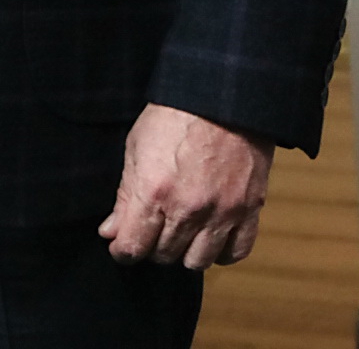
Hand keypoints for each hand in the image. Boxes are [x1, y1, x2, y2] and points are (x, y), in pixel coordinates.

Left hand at [99, 103, 274, 267]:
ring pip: (197, 261)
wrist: (220, 97)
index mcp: (153, 192)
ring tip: (180, 234)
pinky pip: (236, 252)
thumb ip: (124, 196)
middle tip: (151, 231)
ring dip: (184, 253)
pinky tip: (210, 238)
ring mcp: (221, 212)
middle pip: (163, 255)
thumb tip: (110, 232)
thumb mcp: (135, 149)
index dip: (122, 251)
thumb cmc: (172, 117)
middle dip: (151, 247)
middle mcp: (187, 209)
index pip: (132, 246)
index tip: (121, 247)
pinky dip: (221, 252)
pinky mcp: (248, 210)